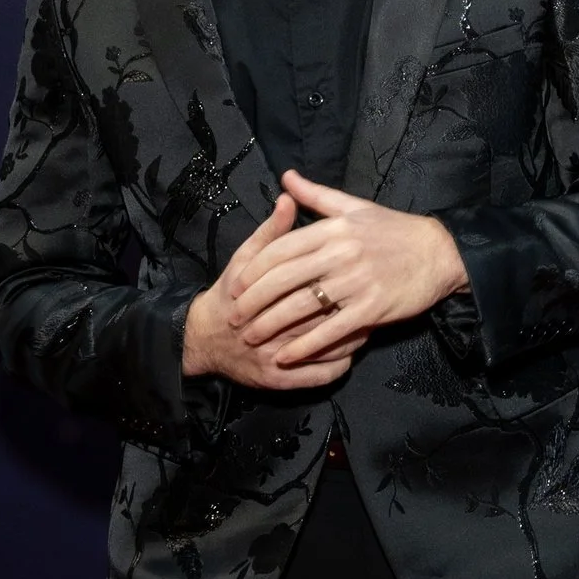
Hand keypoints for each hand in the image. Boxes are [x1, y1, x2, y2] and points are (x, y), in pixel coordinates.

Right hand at [182, 195, 366, 387]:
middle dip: (349, 304)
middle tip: (374, 293)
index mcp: (266, 293)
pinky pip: (321, 375)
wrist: (205, 339)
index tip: (360, 265)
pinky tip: (353, 348)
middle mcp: (271, 327)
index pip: (311, 282)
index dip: (338, 274)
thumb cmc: (230, 293)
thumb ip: (271, 232)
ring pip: (327, 346)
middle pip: (321, 314)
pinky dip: (341, 362)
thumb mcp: (245, 258)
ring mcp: (276, 357)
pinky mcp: (280, 381)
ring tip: (370, 319)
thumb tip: (289, 197)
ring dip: (352, 334)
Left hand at [228, 170, 470, 366]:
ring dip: (271, 326)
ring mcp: (357, 282)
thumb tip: (286, 177)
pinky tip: (286, 357)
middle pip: (284, 280)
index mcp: (335, 228)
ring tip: (252, 338)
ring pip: (302, 306)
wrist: (441, 253)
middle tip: (235, 318)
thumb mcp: (356, 207)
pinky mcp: (372, 308)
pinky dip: (304, 346)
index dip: (254, 271)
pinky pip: (330, 330)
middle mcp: (342, 253)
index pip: (282, 249)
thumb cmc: (396, 230)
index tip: (236, 287)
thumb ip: (317, 195)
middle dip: (253, 301)